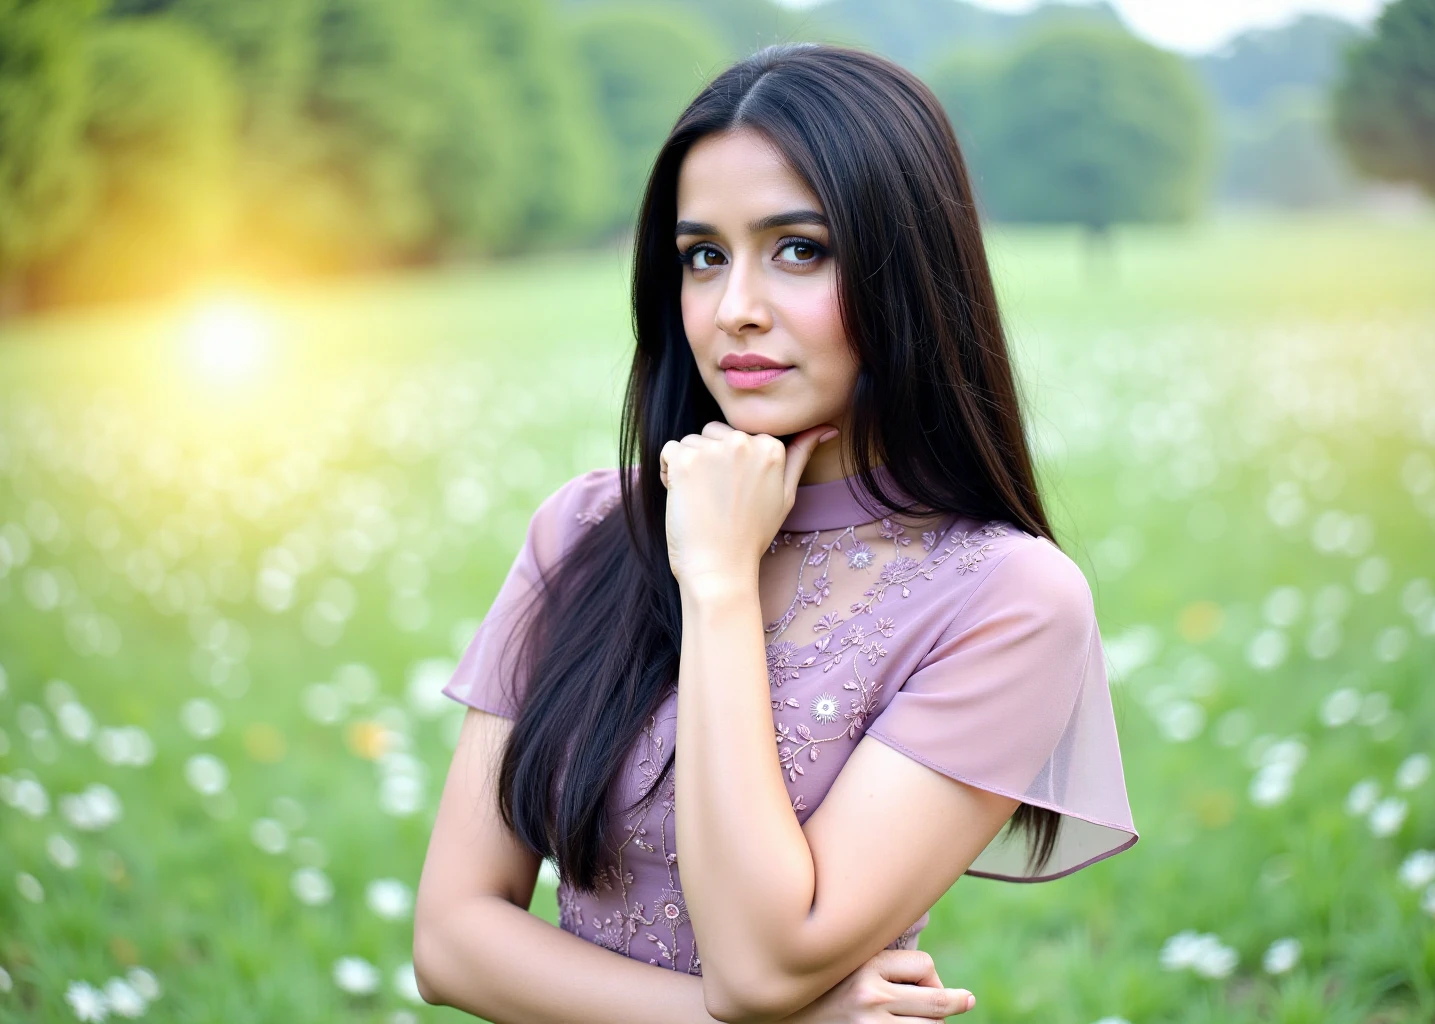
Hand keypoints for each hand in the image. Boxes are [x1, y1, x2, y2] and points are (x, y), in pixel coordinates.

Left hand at [659, 421, 837, 589]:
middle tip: (717, 497)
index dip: (731, 464)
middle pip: (715, 434)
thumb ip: (800, 456)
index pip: (740, 437)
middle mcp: (744, 442)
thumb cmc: (751, 535)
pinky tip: (682, 496)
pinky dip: (669, 471)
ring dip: (690, 466)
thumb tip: (827, 428)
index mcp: (771, 447)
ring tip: (702, 499)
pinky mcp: (685, 460)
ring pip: (692, 442)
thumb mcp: (786, 495)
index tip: (734, 492)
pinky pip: (669, 450)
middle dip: (711, 459)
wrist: (721, 567)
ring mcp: (713, 450)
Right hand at [773, 949, 975, 1022]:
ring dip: (932, 1023)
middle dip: (953, 1001)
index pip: (925, 965)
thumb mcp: (849, 962)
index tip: (924, 982)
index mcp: (866, 965)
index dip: (931, 976)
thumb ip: (881, 957)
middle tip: (966, 1000)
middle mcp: (870, 995)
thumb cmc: (823, 985)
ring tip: (921, 1016)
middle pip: (937, 1000)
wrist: (785, 1017)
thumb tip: (930, 965)